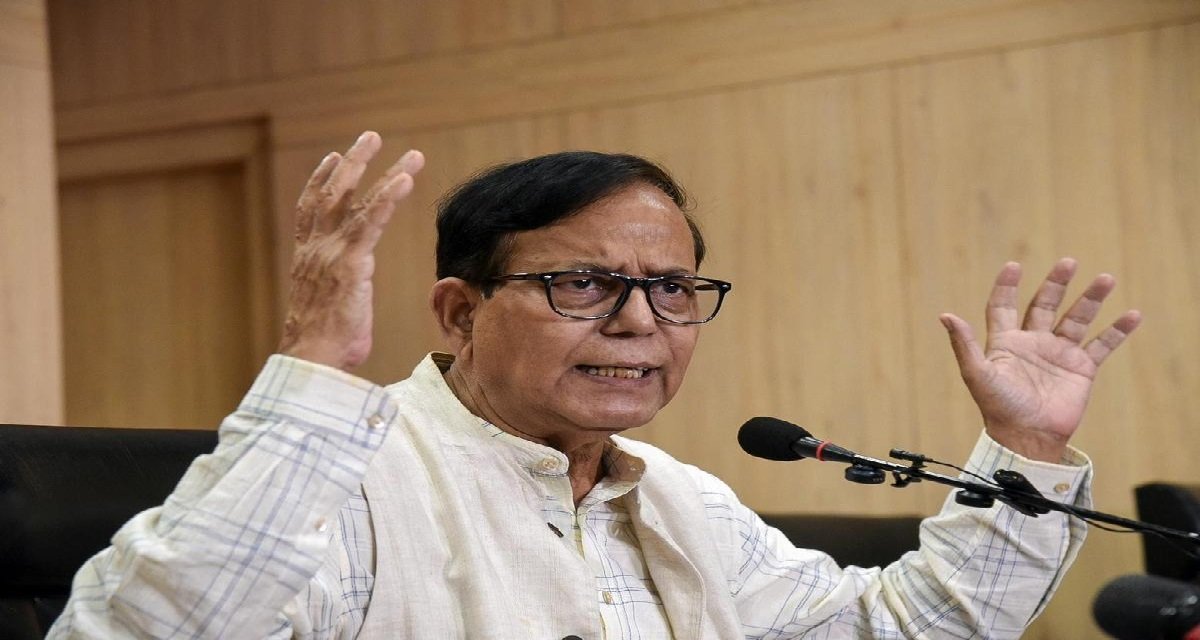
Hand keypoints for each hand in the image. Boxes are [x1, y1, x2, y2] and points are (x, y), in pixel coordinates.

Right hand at [278, 131, 424, 370]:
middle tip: (370, 136)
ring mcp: (331, 253)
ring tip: (410, 154)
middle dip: (352, 162)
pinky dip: (388, 197)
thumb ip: (342, 296)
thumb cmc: (324, 348)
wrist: (313, 360)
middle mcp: (316, 249)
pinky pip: (371, 221)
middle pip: (331, 193)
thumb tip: (351, 303)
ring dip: (382, 171)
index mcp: (307, 260)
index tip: (332, 158)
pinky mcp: (350, 263)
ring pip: (355, 200)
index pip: (309, 210)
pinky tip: (405, 178)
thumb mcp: (331, 311)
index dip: (320, 181)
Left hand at [940, 258, 1141, 461]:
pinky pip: (1102, 345)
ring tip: (1105, 279)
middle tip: (1068, 262)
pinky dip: (1117, 331)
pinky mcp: (1081, 369)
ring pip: (1077, 318)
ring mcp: (1058, 354)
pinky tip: (1133, 315)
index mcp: (1005, 342)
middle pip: (1044, 304)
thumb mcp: (977, 374)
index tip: (1014, 266)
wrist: (1028, 438)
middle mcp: (1033, 342)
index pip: (1004, 306)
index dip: (1007, 286)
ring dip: (1091, 299)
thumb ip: (964, 344)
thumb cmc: (999, 408)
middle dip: (1056, 283)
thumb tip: (945, 315)